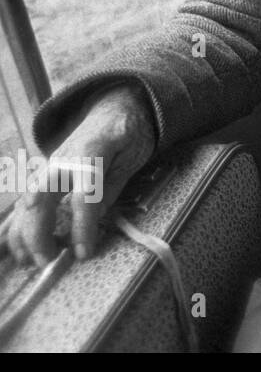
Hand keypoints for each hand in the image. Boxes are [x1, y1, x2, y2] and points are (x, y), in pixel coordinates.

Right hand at [5, 83, 156, 265]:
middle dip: (39, 234)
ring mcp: (48, 167)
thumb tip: (97, 217)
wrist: (114, 109)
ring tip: (27, 262)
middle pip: (41, 200)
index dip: (82, 226)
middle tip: (47, 262)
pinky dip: (18, 225)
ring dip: (21, 233)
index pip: (83, 196)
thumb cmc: (127, 135)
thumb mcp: (132, 157)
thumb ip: (112, 187)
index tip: (82, 253)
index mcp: (90, 155)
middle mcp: (61, 161)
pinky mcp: (44, 174)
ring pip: (26, 202)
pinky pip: (25, 201)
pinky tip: (18, 248)